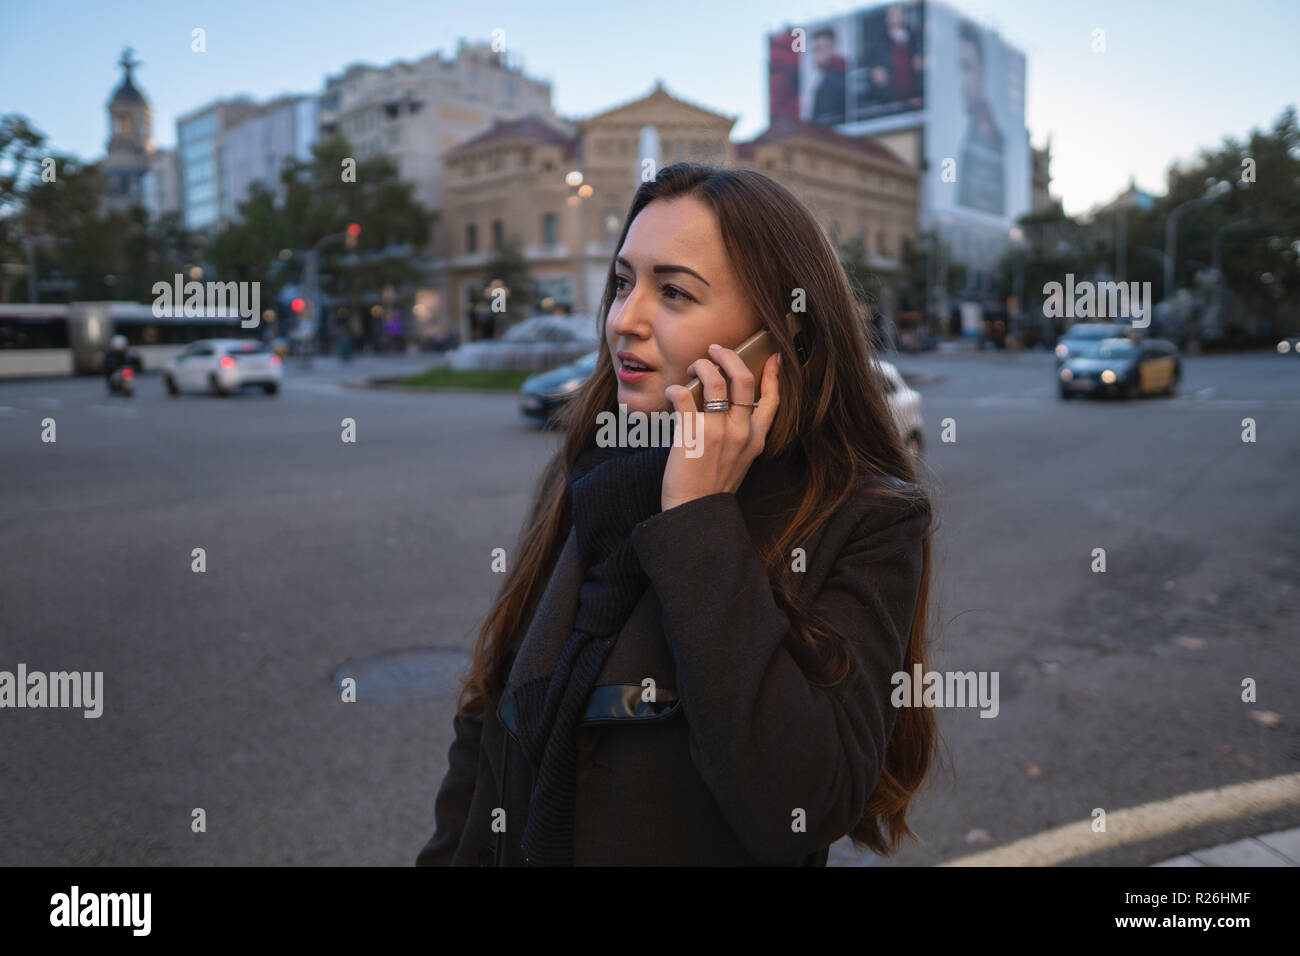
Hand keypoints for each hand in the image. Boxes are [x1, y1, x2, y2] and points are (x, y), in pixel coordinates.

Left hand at [660, 344, 780, 511]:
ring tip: (691, 368)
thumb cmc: (712, 488)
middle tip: (715, 350)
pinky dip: (675, 389)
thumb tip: (728, 406)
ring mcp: (717, 431)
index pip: (772, 400)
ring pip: (714, 379)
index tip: (772, 357)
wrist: (694, 512)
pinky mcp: (692, 433)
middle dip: (728, 356)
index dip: (774, 375)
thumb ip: (741, 436)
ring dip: (701, 366)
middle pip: (743, 379)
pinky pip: (683, 395)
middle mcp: (741, 432)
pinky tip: (671, 393)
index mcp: (756, 438)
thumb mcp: (740, 461)